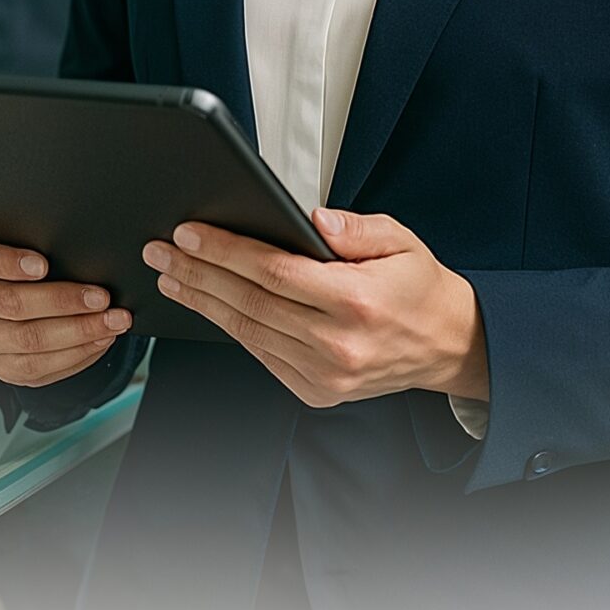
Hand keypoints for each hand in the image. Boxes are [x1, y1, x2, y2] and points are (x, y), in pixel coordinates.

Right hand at [0, 232, 131, 387]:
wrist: (14, 290)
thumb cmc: (25, 256)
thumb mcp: (23, 237)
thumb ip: (37, 238)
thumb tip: (79, 251)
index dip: (10, 263)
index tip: (43, 265)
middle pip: (11, 305)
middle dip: (62, 302)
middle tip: (101, 297)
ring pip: (28, 342)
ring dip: (78, 332)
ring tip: (112, 322)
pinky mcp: (0, 365)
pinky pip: (38, 368)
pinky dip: (76, 354)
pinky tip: (100, 340)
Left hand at [142, 208, 487, 408]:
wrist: (449, 345)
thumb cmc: (419, 289)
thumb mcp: (400, 241)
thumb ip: (355, 227)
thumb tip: (312, 218)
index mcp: (357, 302)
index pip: (274, 272)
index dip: (225, 251)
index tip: (189, 234)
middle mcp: (339, 344)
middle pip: (250, 302)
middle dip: (197, 273)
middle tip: (160, 251)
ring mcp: (326, 374)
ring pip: (248, 331)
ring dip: (202, 301)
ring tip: (171, 275)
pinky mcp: (317, 391)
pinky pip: (261, 355)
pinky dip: (230, 328)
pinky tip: (207, 304)